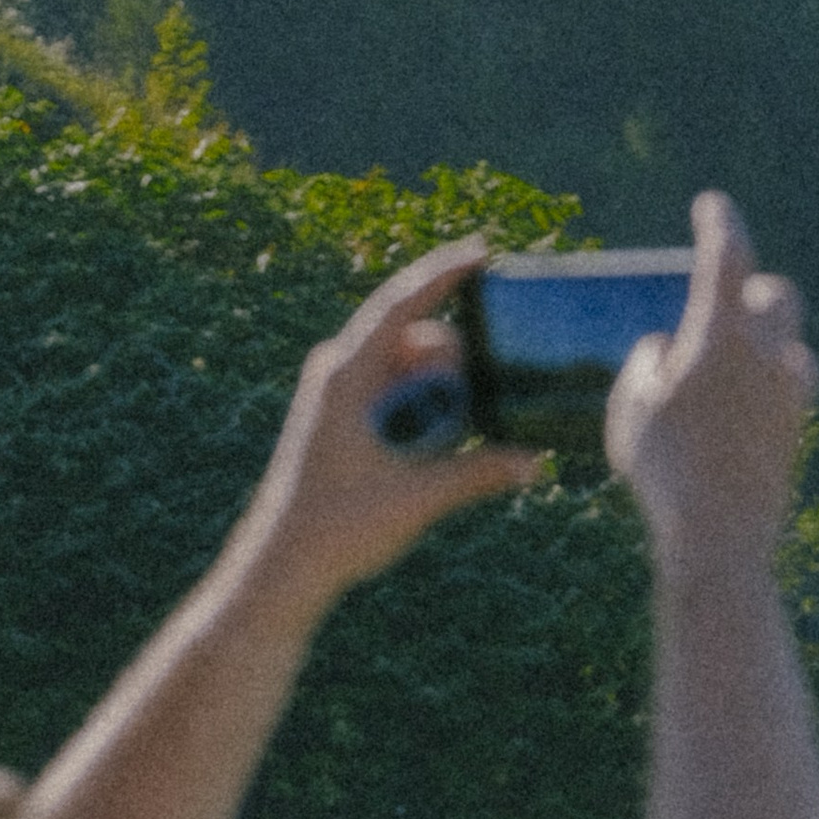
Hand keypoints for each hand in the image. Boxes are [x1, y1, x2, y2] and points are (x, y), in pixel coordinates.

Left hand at [234, 238, 543, 606]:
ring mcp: (339, 393)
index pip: (402, 304)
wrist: (284, 565)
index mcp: (348, 374)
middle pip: (417, 339)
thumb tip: (534, 461)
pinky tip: (442, 443)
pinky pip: (396, 393)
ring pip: (409, 369)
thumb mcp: (418, 497)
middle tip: (483, 401)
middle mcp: (340, 372)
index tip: (484, 253)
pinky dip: (424, 408)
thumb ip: (478, 473)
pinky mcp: (344, 417)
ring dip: (442, 393)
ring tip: (457, 437)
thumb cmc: (338, 528)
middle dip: (456, 363)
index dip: (444, 274)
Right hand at [605, 192, 817, 575]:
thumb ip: (646, 362)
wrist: (721, 537)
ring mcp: (790, 390)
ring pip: (790, 340)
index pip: (726, 255)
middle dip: (753, 287)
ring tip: (733, 360)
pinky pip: (792, 386)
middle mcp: (766, 351)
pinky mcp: (799, 426)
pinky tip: (744, 406)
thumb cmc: (664, 470)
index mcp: (721, 333)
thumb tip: (665, 346)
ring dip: (766, 338)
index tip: (711, 205)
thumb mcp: (630, 408)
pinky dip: (770, 382)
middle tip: (726, 298)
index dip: (719, 223)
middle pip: (776, 293)